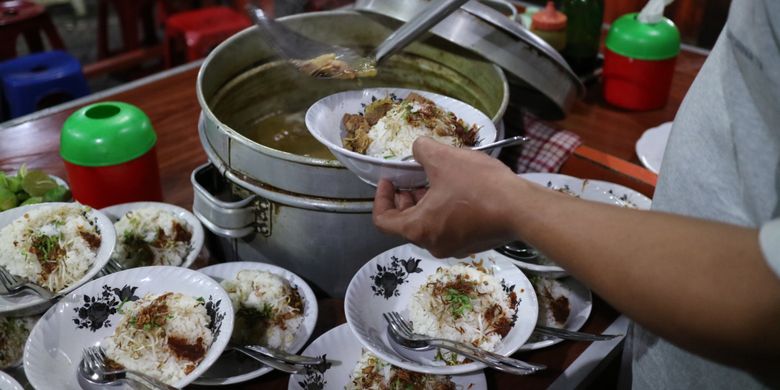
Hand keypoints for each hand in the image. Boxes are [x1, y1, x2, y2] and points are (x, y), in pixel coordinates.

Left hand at [372, 137, 528, 257]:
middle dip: (406, 198)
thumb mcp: (443, 158)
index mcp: (418, 229)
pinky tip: (458, 190)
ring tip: (437, 180)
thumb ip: (421, 150)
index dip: (381, 197)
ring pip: (429, 225)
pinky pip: (449, 228)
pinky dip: (445, 210)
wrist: (521, 209)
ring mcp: (454, 248)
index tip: (389, 180)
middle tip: (412, 178)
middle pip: (406, 223)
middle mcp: (433, 245)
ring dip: (427, 203)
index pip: (383, 220)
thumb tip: (418, 149)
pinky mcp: (473, 244)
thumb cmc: (477, 186)